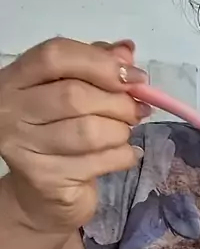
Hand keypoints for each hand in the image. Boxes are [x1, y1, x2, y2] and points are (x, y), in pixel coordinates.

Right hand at [0, 37, 149, 232]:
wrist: (42, 197)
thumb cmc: (58, 136)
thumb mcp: (73, 93)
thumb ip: (96, 67)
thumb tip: (126, 51)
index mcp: (16, 79)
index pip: (55, 56)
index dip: (100, 63)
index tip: (134, 77)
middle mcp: (11, 110)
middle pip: (75, 95)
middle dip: (118, 103)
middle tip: (137, 111)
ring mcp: (25, 147)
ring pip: (89, 131)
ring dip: (120, 132)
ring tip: (124, 134)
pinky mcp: (46, 179)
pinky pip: (99, 162)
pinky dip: (123, 156)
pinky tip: (124, 155)